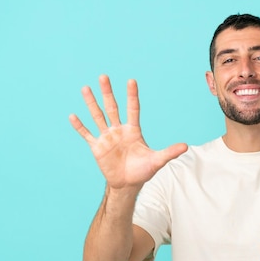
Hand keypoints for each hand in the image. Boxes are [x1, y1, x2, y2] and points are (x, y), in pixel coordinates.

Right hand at [69, 75, 187, 189]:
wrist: (128, 184)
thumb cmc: (143, 171)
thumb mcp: (157, 161)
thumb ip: (169, 152)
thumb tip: (186, 146)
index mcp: (133, 130)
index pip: (133, 109)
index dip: (132, 96)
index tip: (131, 81)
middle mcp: (119, 130)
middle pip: (112, 108)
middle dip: (108, 93)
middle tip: (104, 76)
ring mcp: (107, 138)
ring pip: (98, 116)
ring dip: (91, 103)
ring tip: (85, 88)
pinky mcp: (97, 147)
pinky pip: (87, 135)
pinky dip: (80, 127)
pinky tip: (73, 116)